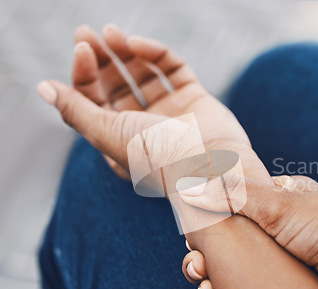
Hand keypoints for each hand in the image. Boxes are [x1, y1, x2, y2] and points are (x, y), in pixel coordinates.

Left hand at [38, 24, 269, 182]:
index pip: (94, 102)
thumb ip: (75, 108)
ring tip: (110, 31)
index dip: (84, 75)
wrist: (213, 164)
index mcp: (120, 141)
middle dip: (100, 59)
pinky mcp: (194, 98)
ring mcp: (171, 112)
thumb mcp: (107, 133)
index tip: (81, 50)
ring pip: (143, 75)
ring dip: (125, 52)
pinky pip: (173, 69)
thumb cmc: (158, 156)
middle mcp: (144, 127)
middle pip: (116, 86)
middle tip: (85, 32)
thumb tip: (42, 86)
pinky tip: (137, 43)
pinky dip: (156, 54)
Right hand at [180, 174, 317, 288]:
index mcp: (278, 198)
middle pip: (229, 241)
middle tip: (197, 267)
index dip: (206, 217)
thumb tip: (191, 185)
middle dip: (205, 256)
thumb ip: (236, 195)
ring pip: (236, 269)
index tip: (189, 233)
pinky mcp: (288, 286)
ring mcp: (283, 258)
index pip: (231, 203)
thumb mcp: (284, 205)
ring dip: (213, 280)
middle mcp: (278, 228)